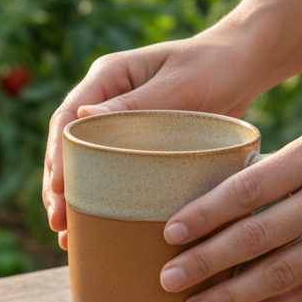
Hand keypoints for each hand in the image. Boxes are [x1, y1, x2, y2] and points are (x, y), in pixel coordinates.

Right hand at [43, 29, 268, 247]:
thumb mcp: (178, 85)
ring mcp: (119, 123)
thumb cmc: (215, 66)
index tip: (59, 190)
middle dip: (59, 187)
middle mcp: (106, 99)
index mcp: (107, 77)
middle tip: (59, 224)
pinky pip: (110, 170)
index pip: (67, 119)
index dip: (57, 157)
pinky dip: (101, 197)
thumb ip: (134, 103)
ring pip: (84, 163)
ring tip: (68, 235)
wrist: (244, 65)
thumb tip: (80, 118)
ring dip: (74, 198)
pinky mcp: (136, 142)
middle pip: (67, 146)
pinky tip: (95, 226)